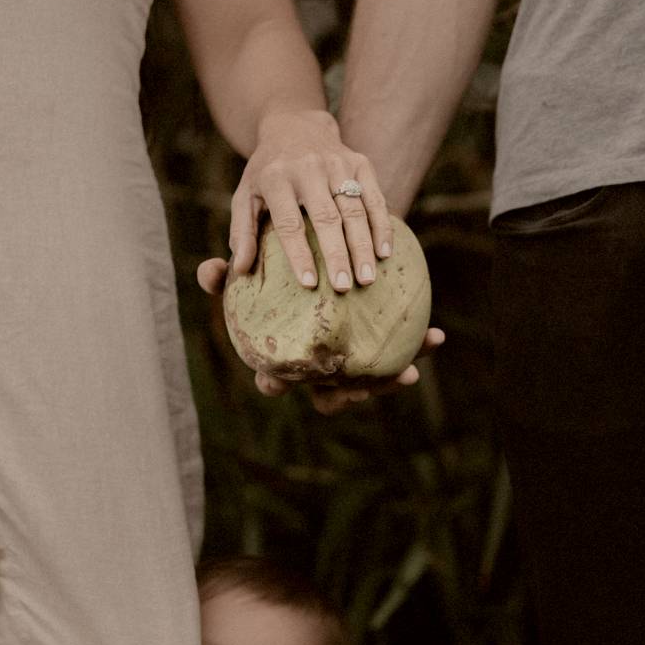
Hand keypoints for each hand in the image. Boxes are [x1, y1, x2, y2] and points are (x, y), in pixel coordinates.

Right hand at [197, 257, 445, 413]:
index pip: (272, 381)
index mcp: (284, 359)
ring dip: (390, 381)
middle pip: (329, 397)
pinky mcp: (384, 346)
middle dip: (344, 398)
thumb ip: (227, 273)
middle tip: (357, 391)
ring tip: (408, 374)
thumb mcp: (250, 263)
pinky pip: (404, 351)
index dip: (274, 385)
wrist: (327, 245)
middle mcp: (319, 369)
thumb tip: (209, 270)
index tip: (274, 380)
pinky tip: (436, 336)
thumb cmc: (279, 260)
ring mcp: (354, 361)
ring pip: (371, 381)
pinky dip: (419, 346)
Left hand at [230, 109, 391, 294]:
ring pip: (355, 210)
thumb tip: (240, 269)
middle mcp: (308, 168)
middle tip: (344, 287)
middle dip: (337, 255)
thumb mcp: (245, 195)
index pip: (290, 222)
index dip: (300, 254)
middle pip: (327, 218)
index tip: (309, 284)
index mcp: (276, 178)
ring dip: (362, 246)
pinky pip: (375, 198)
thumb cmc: (267, 173)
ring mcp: (338, 164)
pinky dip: (381, 227)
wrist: (295, 126)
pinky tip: (384, 254)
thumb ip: (241, 232)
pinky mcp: (361, 163)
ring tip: (367, 279)